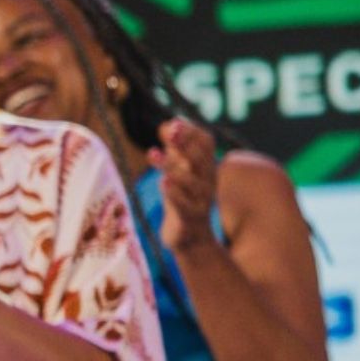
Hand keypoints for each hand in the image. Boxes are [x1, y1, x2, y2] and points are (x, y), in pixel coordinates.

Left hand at [150, 117, 218, 253]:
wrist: (191, 238)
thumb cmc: (182, 199)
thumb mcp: (177, 172)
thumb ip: (174, 150)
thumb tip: (167, 123)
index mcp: (205, 168)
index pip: (206, 144)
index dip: (192, 132)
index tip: (174, 122)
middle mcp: (207, 182)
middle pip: (200, 159)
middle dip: (186, 143)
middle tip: (170, 131)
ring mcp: (200, 201)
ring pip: (190, 182)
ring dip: (171, 166)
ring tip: (152, 154)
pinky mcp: (189, 218)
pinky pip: (184, 205)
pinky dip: (174, 193)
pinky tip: (163, 182)